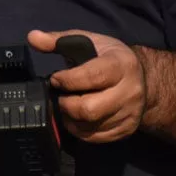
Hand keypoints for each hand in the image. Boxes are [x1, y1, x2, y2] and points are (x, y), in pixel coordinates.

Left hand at [28, 29, 145, 143]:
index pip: (91, 77)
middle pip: (89, 109)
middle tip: (59, 96)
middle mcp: (130, 91)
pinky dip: (79, 130)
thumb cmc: (108, 57)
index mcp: (121, 65)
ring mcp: (130, 113)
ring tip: (67, 105)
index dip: (67, 80)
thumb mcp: (87, 41)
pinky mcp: (127, 130)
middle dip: (65, 103)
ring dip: (70, 118)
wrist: (143, 78)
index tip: (56, 78)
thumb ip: (58, 40)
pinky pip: (95, 138)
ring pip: (90, 126)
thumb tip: (33, 37)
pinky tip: (76, 118)